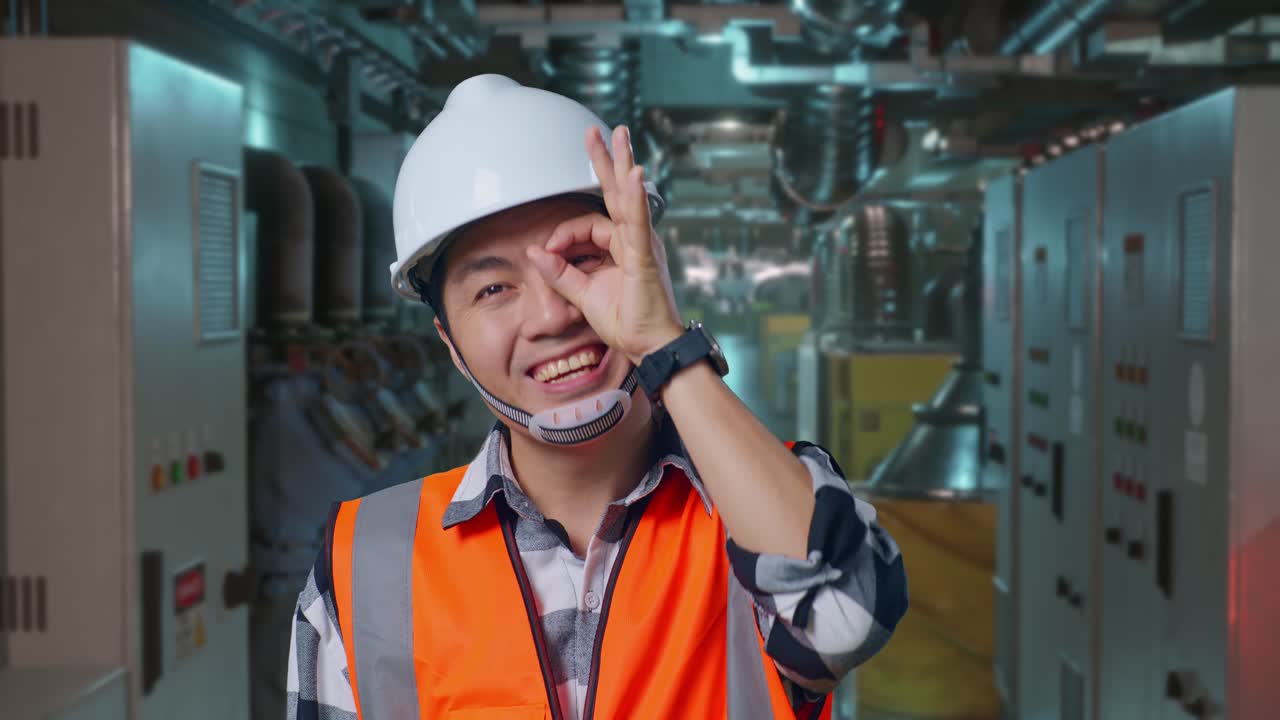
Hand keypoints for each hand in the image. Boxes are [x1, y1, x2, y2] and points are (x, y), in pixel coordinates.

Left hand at [526, 125, 683, 365]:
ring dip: (621, 165)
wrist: (649, 346)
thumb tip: (534, 252)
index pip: (588, 225)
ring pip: (628, 198)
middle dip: (607, 161)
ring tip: (619, 136)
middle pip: (616, 193)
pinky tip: (632, 175)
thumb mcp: (582, 295)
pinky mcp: (645, 257)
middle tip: (599, 132)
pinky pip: (637, 222)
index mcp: (622, 247)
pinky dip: (633, 199)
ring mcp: (642, 245)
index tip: (547, 253)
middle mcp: (635, 240)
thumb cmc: (626, 323)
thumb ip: (559, 273)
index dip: (562, 234)